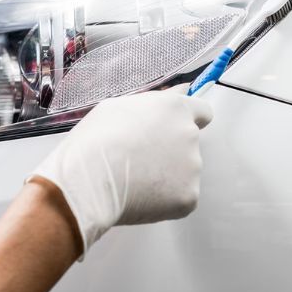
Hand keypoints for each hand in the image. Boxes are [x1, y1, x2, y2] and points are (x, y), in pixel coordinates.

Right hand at [30, 87, 212, 256]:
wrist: (89, 181)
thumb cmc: (96, 141)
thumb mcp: (119, 106)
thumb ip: (155, 101)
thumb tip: (179, 92)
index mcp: (175, 109)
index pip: (203, 112)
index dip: (190, 120)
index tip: (175, 129)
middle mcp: (189, 135)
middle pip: (189, 143)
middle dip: (171, 149)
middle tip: (140, 158)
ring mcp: (192, 167)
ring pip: (185, 171)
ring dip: (167, 175)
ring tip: (134, 178)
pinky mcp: (189, 196)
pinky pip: (181, 197)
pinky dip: (165, 199)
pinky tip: (140, 196)